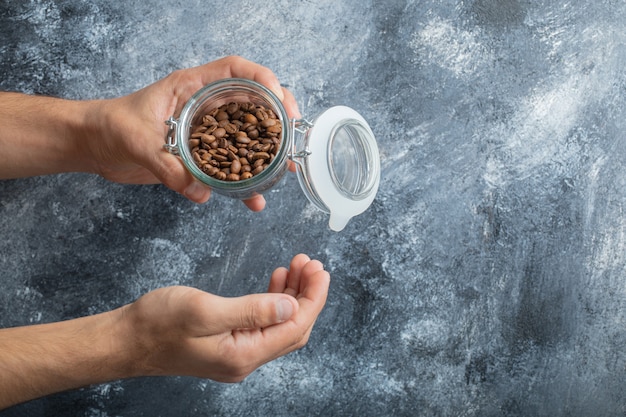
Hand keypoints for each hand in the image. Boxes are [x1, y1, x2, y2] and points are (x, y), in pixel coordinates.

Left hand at [88, 56, 300, 210]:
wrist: (94, 145)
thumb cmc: (110, 126)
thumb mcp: (137, 142)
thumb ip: (169, 167)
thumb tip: (201, 192)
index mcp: (191, 87)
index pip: (235, 69)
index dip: (263, 79)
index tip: (279, 100)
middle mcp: (203, 105)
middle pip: (252, 102)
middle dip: (277, 118)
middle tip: (293, 138)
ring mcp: (205, 130)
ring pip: (246, 136)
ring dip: (268, 153)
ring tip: (286, 171)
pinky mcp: (201, 154)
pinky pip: (230, 165)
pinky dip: (243, 182)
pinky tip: (252, 200)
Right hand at [121, 254, 328, 380]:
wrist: (126, 340)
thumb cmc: (157, 324)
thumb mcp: (204, 311)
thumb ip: (251, 311)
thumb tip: (290, 306)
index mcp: (244, 355)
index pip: (295, 326)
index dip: (313, 297)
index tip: (321, 270)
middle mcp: (245, 361)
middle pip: (293, 327)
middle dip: (307, 294)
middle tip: (311, 263)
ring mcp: (237, 355)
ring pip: (279, 325)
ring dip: (293, 295)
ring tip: (297, 266)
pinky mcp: (229, 345)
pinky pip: (263, 325)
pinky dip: (274, 301)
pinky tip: (275, 281)